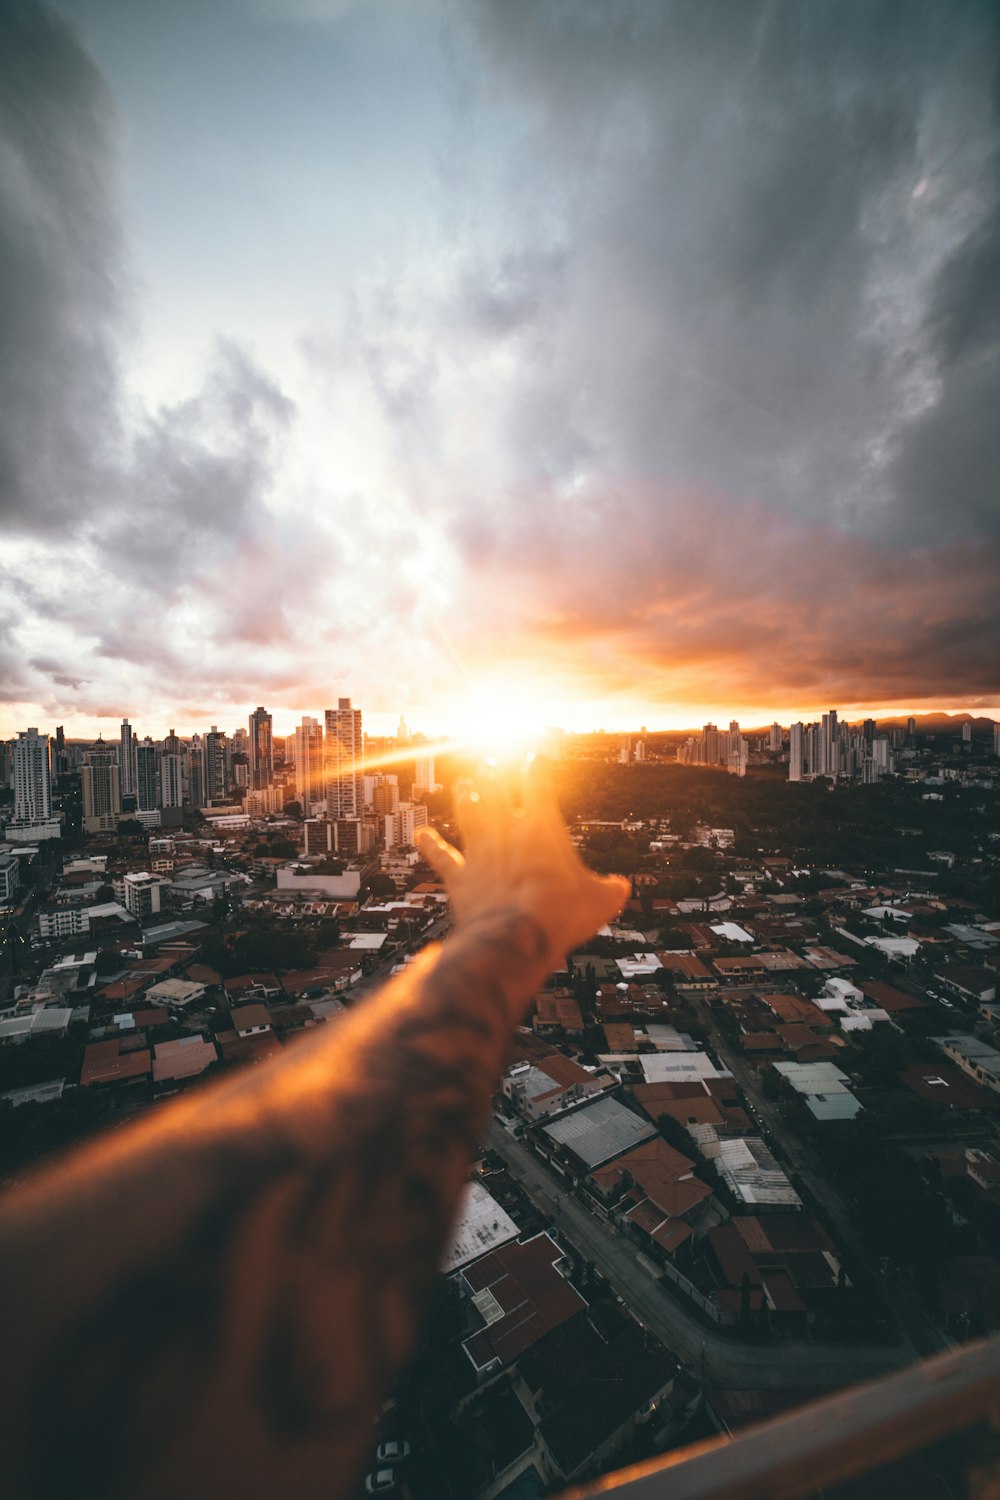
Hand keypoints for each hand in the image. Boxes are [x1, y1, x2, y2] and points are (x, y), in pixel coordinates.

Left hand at [415, 757, 628, 967]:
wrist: (515, 939)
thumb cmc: (559, 916)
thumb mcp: (599, 901)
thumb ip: (610, 889)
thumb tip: (621, 889)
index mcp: (540, 827)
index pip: (536, 784)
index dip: (534, 768)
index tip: (534, 759)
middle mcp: (505, 831)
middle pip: (494, 790)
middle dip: (493, 774)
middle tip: (491, 762)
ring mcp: (479, 852)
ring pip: (468, 814)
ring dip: (465, 798)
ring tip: (465, 785)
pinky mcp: (459, 876)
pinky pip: (440, 856)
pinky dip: (429, 844)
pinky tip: (420, 834)